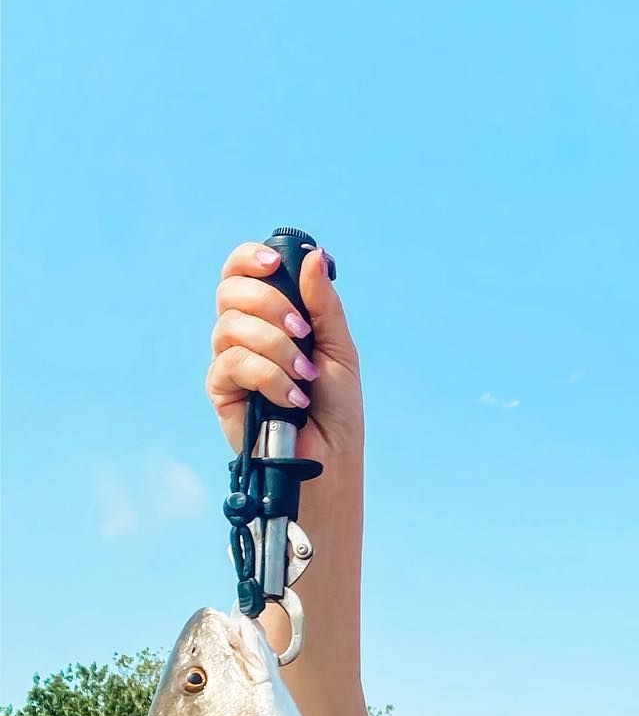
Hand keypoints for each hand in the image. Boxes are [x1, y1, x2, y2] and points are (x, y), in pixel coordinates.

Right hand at [206, 240, 363, 471]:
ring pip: (231, 327)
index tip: (274, 263)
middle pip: (230, 292)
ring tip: (305, 376)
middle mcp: (243, 334)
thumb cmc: (336, 408)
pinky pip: (233, 363)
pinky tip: (292, 398)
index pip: (241, 272)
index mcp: (269, 317)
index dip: (249, 258)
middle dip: (270, 304)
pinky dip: (269, 376)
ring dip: (277, 348)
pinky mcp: (221, 390)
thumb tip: (315, 257)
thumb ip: (324, 305)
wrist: (331, 458)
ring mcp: (229, 360)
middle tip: (302, 332)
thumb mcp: (338, 349)